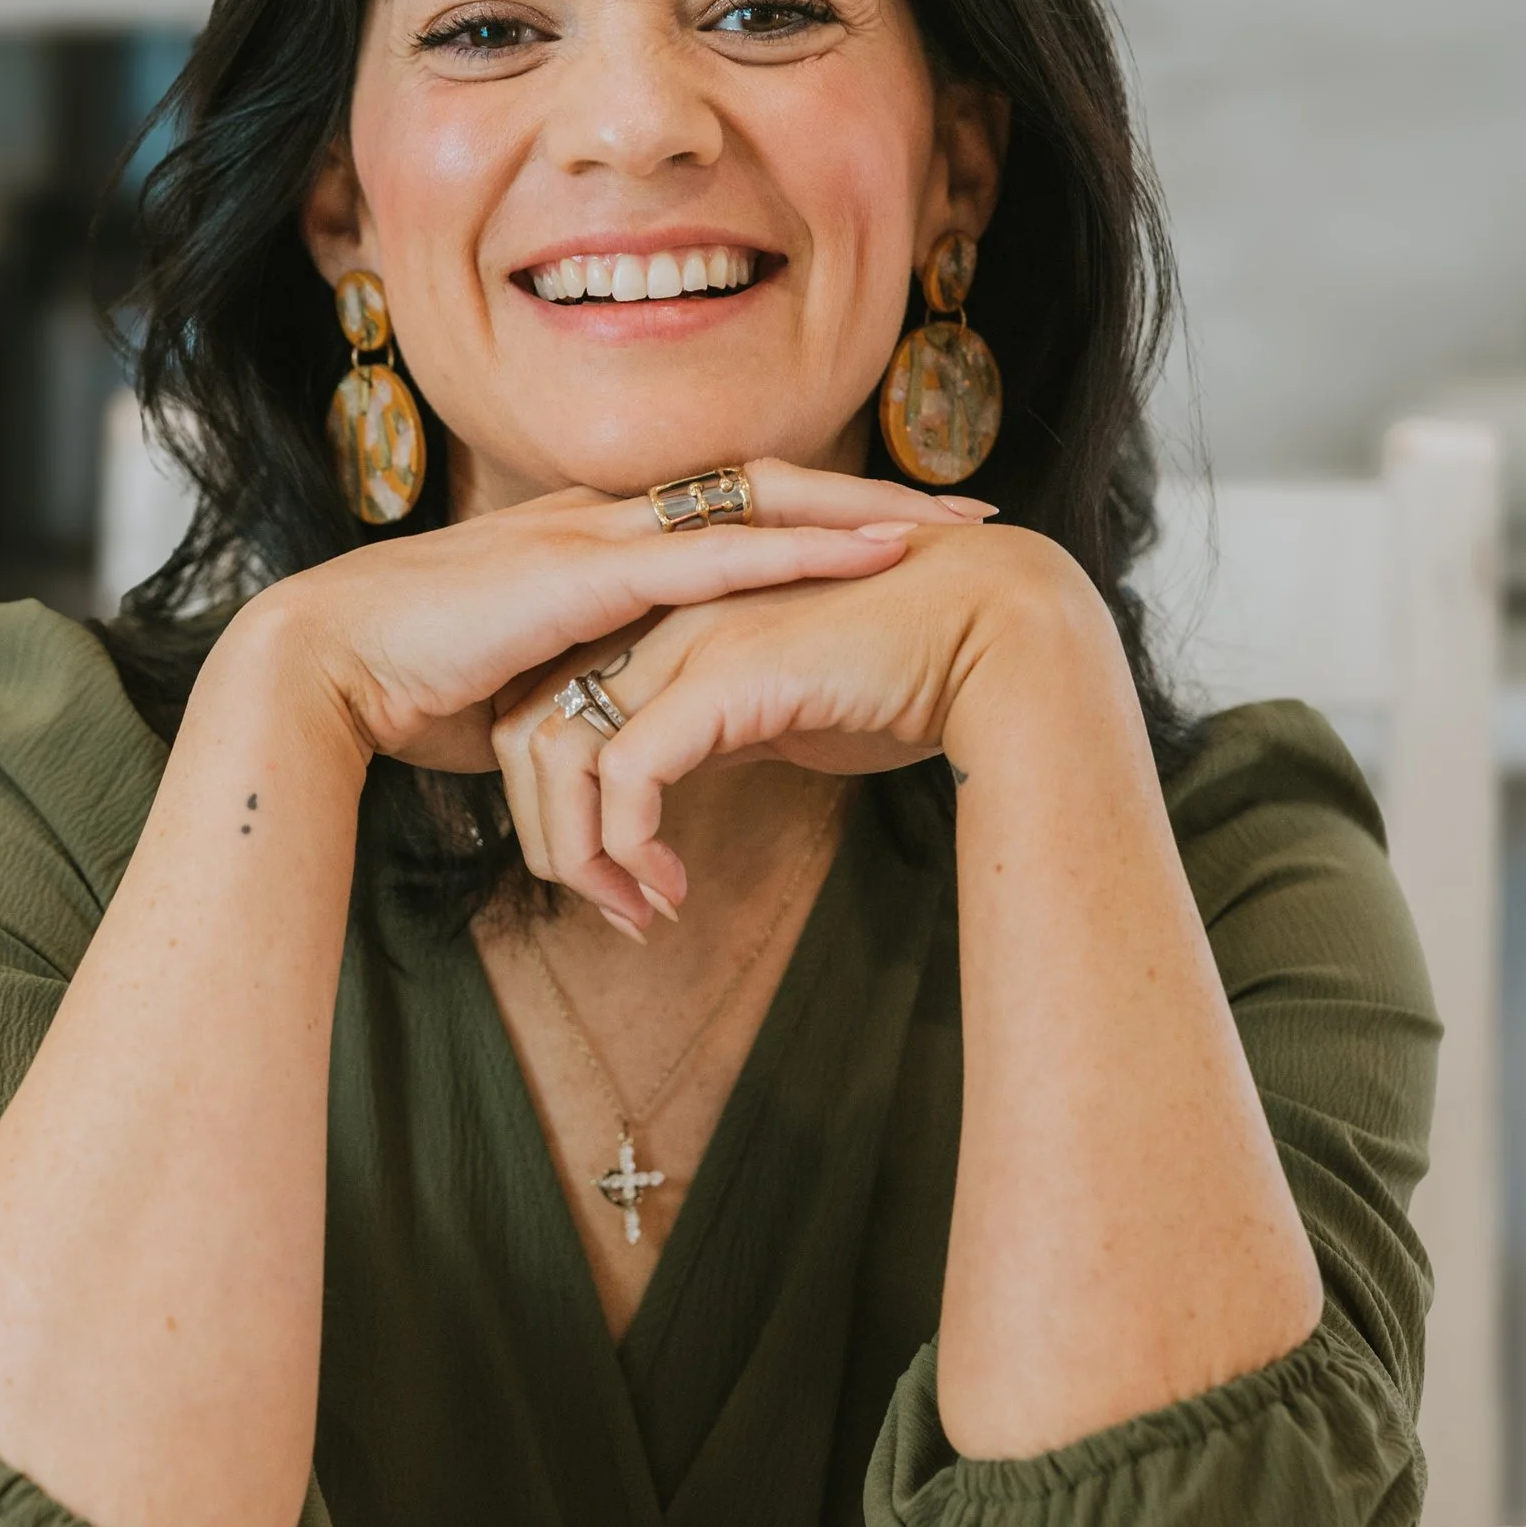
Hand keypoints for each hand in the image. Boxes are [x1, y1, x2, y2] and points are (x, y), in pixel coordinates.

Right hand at [203, 460, 984, 782]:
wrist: (321, 671)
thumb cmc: (406, 690)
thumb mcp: (528, 691)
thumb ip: (590, 703)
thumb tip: (635, 759)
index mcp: (594, 544)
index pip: (726, 514)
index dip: (815, 516)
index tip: (901, 531)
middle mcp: (606, 522)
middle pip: (766, 489)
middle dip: (871, 499)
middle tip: (972, 514)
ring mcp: (598, 537)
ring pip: (759, 504)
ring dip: (860, 515)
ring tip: (953, 530)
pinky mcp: (589, 572)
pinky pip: (718, 550)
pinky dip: (804, 547)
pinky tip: (873, 550)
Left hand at [492, 522, 1109, 926]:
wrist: (996, 639)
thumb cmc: (905, 676)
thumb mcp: (777, 710)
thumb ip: (713, 730)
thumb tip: (669, 783)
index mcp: (666, 616)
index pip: (551, 701)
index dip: (555, 797)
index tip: (606, 877)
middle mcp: (660, 615)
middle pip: (529, 725)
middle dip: (547, 832)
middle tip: (606, 907)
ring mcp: (685, 636)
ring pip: (559, 749)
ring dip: (578, 852)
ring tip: (633, 911)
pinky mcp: (721, 674)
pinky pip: (625, 772)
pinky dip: (628, 845)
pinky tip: (673, 888)